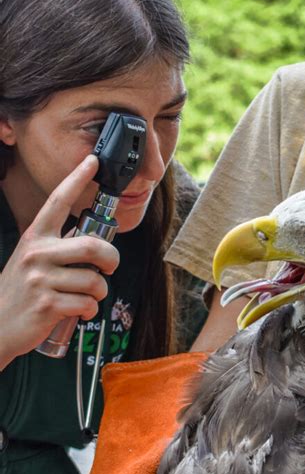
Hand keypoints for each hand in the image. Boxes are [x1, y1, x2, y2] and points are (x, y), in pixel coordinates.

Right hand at [0, 155, 119, 369]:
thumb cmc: (22, 291)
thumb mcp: (32, 260)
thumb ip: (59, 248)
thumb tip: (95, 245)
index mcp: (35, 237)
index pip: (58, 200)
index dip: (77, 179)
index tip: (92, 161)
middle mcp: (37, 253)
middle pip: (93, 246)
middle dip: (112, 259)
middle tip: (110, 267)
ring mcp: (41, 279)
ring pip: (94, 280)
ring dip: (100, 292)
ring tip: (89, 296)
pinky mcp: (47, 305)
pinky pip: (87, 304)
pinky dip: (91, 310)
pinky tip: (80, 312)